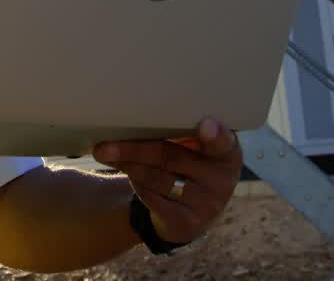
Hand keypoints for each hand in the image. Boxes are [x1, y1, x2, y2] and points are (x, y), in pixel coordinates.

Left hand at [93, 117, 242, 243]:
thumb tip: (138, 111)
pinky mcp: (186, 222)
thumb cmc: (190, 165)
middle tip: (104, 145)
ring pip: (157, 178)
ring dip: (128, 164)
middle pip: (172, 157)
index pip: (224, 143)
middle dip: (134, 148)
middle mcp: (222, 180)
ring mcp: (206, 204)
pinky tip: (126, 170)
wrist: (191, 212)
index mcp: (228, 153)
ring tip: (106, 153)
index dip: (216, 135)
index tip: (206, 126)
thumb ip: (183, 131)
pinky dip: (135, 182)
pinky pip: (152, 198)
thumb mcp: (197, 148)